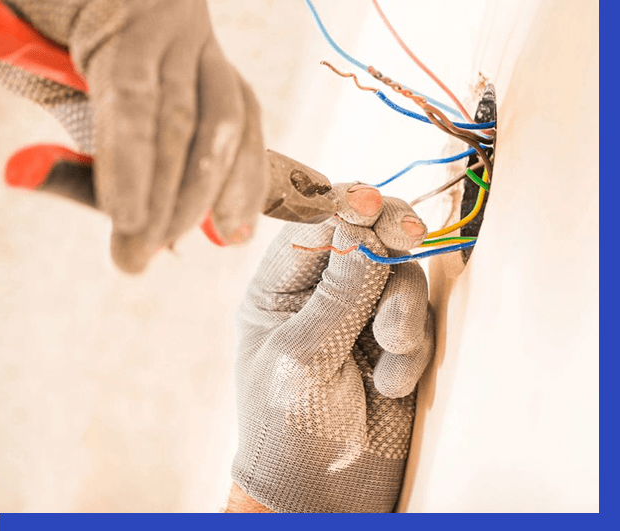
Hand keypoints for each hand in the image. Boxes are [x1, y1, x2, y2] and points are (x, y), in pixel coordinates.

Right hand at [0, 0, 265, 271]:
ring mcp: (169, 15)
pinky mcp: (129, 6)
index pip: (241, 122)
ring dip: (161, 190)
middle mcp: (196, 32)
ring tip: (138, 241)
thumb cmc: (46, 35)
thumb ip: (114, 158)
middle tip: (159, 251)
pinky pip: (132, 99)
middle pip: (217, 126)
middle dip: (192, 199)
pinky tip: (124, 206)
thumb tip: (135, 226)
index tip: (236, 234)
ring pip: (179, 119)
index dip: (244, 180)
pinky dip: (128, 160)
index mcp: (201, 54)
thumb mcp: (85, 108)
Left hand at [231, 200, 434, 512]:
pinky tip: (390, 386)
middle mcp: (318, 294)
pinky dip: (412, 350)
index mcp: (277, 290)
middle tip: (411, 233)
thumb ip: (340, 291)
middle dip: (386, 239)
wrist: (327, 494)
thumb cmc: (290, 428)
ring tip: (389, 354)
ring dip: (401, 314)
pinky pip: (419, 317)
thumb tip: (370, 227)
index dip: (343, 208)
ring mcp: (360, 315)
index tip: (374, 202)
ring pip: (398, 276)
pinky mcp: (395, 340)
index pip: (311, 229)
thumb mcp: (304, 356)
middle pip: (362, 239)